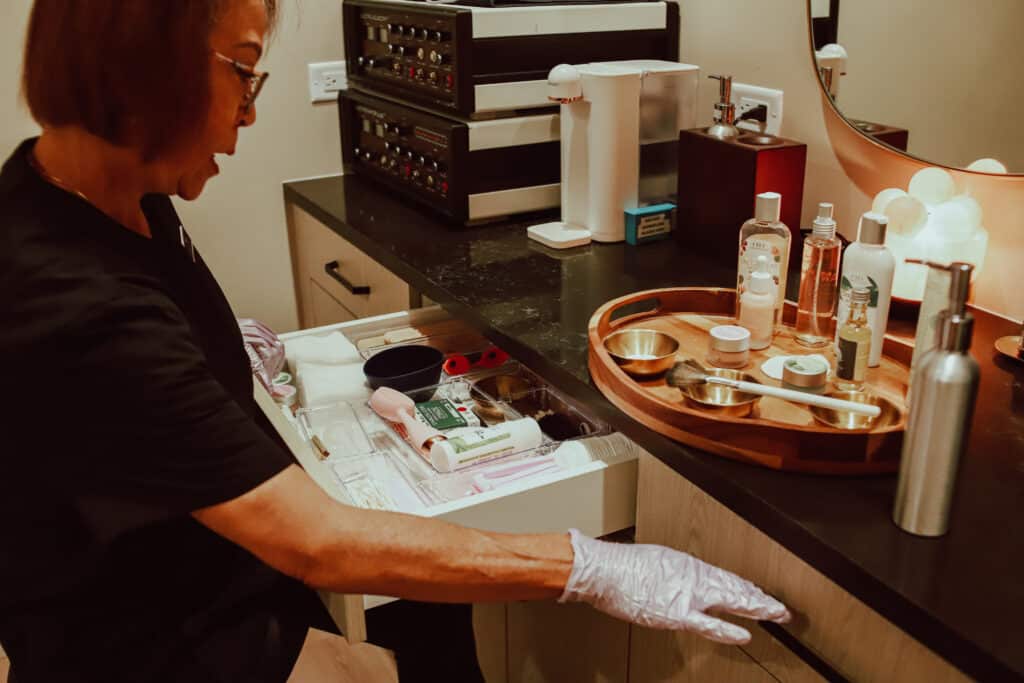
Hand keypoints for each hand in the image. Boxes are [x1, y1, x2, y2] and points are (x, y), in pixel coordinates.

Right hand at [559, 529, 789, 643]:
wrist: (606, 571)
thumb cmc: (622, 566)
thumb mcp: (655, 561)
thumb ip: (673, 573)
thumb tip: (681, 582)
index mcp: (687, 564)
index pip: (724, 577)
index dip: (744, 587)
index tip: (759, 593)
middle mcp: (693, 577)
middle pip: (733, 588)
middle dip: (759, 599)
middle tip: (780, 608)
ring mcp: (687, 595)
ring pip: (729, 602)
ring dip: (754, 609)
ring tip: (775, 614)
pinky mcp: (677, 613)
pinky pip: (708, 624)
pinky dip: (728, 630)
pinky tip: (745, 633)